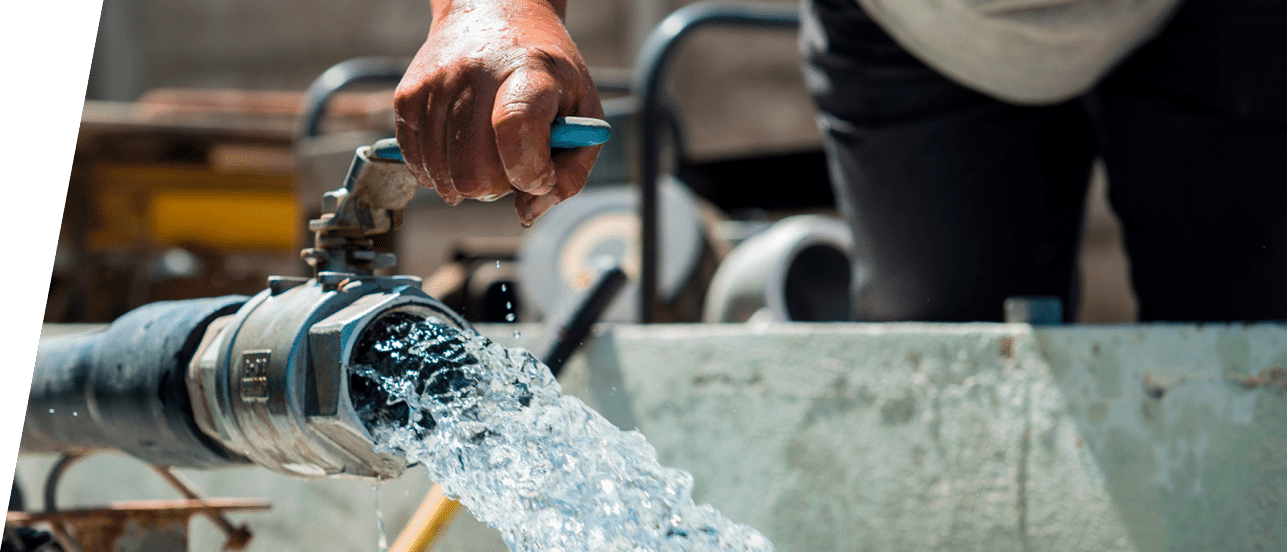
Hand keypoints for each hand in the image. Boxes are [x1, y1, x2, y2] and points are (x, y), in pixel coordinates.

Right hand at [395, 0, 603, 225]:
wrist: (495, 13)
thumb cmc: (546, 72)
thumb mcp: (582, 111)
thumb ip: (570, 172)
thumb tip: (528, 212)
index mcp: (529, 72)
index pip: (517, 131)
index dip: (530, 172)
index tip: (540, 175)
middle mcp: (476, 73)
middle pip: (475, 168)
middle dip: (498, 186)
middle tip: (510, 167)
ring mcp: (436, 83)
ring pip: (444, 174)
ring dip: (467, 183)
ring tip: (486, 157)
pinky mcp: (408, 93)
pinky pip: (414, 159)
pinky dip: (437, 174)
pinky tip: (455, 159)